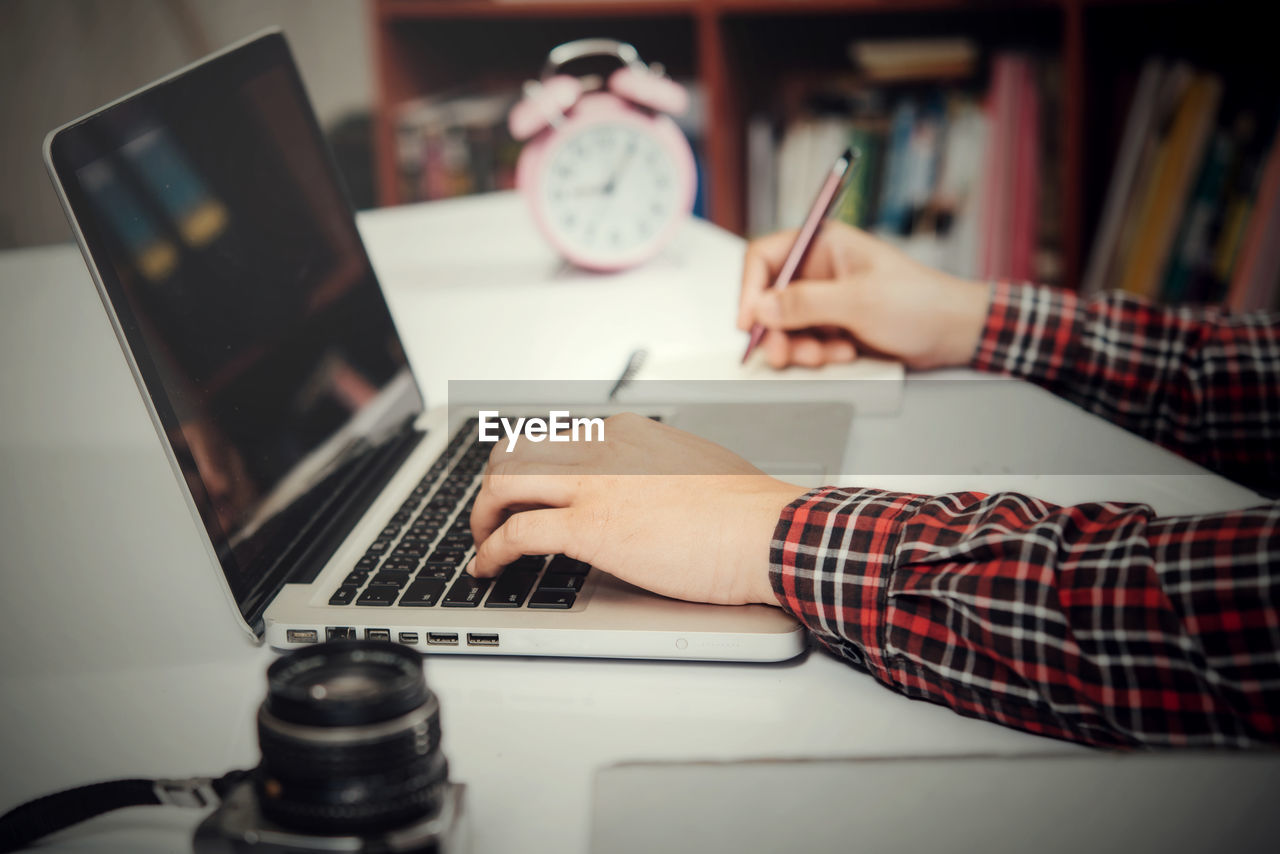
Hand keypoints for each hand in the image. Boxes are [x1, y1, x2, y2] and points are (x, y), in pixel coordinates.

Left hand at [467, 413, 805, 605]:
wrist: (766, 531)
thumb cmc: (744, 511)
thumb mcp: (689, 468)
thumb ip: (651, 473)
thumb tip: (637, 494)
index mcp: (624, 433)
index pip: (553, 440)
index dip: (528, 471)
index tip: (522, 495)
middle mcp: (601, 448)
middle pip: (515, 452)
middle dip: (492, 487)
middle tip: (490, 518)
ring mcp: (592, 485)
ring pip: (503, 484)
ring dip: (482, 517)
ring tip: (482, 545)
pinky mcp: (589, 526)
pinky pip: (517, 533)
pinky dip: (491, 552)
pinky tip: (488, 569)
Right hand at [737, 221, 990, 370]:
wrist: (954, 332)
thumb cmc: (918, 303)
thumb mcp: (858, 301)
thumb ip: (805, 303)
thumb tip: (760, 307)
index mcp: (823, 245)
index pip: (765, 257)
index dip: (750, 289)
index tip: (750, 322)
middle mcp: (819, 270)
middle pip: (770, 298)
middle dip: (776, 330)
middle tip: (783, 355)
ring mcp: (826, 299)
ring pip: (786, 326)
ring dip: (798, 346)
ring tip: (824, 356)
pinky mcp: (834, 325)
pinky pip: (806, 342)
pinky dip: (817, 354)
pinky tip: (844, 353)